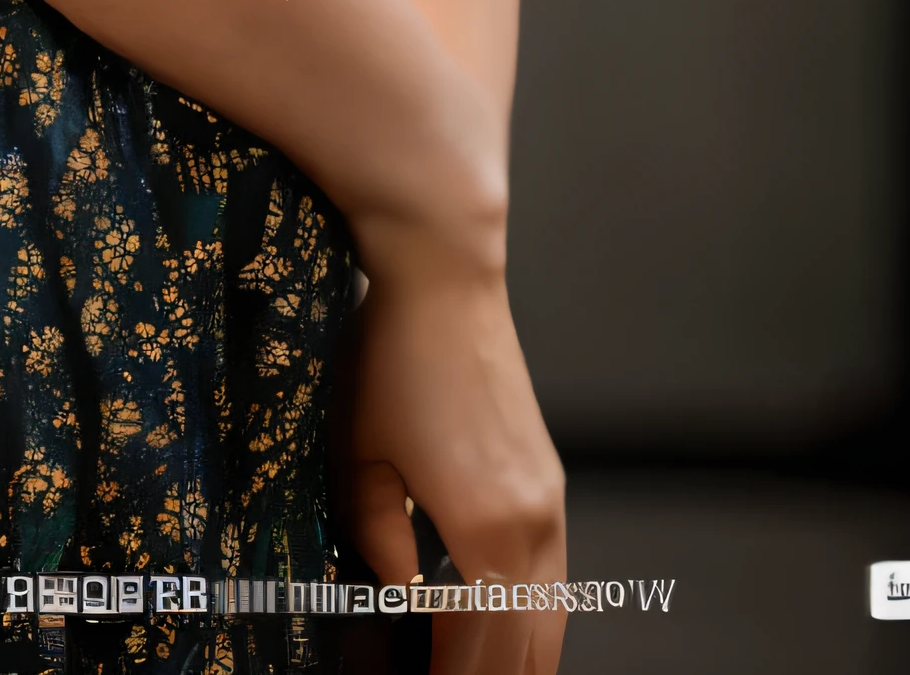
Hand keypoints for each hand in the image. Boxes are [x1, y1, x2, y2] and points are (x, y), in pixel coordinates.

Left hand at [338, 233, 566, 672]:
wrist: (445, 275)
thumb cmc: (392, 353)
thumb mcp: (358, 454)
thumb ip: (378, 541)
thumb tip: (399, 597)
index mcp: (486, 531)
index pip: (479, 655)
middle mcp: (534, 524)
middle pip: (532, 652)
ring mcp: (549, 501)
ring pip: (551, 619)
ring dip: (516, 657)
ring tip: (463, 666)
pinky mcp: (546, 479)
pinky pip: (550, 576)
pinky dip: (526, 615)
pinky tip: (486, 623)